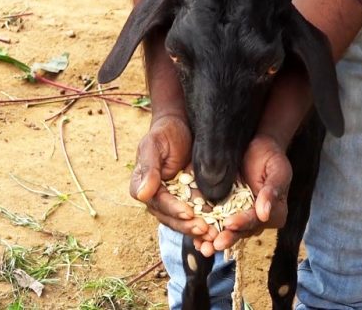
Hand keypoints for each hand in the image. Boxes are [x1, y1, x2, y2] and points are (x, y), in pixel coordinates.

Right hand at [131, 115, 216, 241]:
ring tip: (214, 235)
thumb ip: (148, 169)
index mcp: (145, 188)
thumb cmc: (165, 133)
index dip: (173, 210)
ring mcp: (176, 200)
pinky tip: (220, 229)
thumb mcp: (153, 146)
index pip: (159, 203)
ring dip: (199, 230)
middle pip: (172, 218)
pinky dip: (209, 223)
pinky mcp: (193, 199)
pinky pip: (200, 214)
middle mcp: (159, 198)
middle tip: (205, 230)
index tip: (187, 214)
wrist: (184, 125)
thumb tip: (141, 194)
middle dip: (189, 226)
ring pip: (186, 221)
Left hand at [194, 134, 291, 255]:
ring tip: (201, 247)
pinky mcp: (224, 209)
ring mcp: (239, 215)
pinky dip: (205, 229)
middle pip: (241, 231)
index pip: (256, 220)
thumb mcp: (277, 170)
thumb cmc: (270, 156)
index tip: (230, 224)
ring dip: (213, 240)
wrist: (255, 145)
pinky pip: (214, 221)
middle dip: (226, 238)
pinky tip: (194, 237)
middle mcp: (256, 219)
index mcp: (273, 213)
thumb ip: (272, 191)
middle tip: (214, 245)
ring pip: (226, 231)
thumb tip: (265, 214)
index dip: (243, 223)